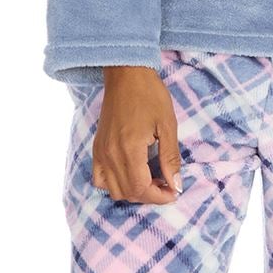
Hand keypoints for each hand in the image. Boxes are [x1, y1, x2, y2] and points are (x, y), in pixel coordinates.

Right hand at [91, 66, 182, 204]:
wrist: (126, 74)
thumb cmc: (150, 95)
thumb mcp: (167, 125)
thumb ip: (171, 158)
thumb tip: (176, 185)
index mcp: (129, 149)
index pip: (141, 188)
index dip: (159, 197)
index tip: (174, 192)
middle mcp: (110, 154)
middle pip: (128, 193)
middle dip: (150, 196)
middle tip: (167, 185)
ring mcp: (100, 152)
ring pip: (113, 190)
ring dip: (133, 192)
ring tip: (151, 180)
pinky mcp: (96, 148)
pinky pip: (99, 179)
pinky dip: (115, 184)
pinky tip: (131, 174)